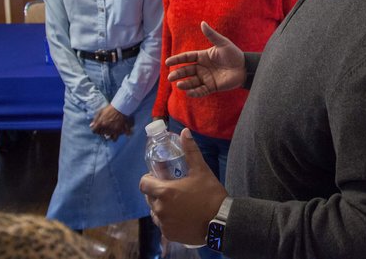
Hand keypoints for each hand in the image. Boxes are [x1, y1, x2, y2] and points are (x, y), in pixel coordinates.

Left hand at [90, 104, 131, 140]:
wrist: (120, 108)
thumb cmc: (110, 109)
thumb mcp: (101, 112)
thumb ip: (95, 119)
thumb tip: (91, 126)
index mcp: (100, 123)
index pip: (94, 131)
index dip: (95, 129)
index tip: (98, 128)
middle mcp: (105, 128)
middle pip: (100, 134)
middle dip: (101, 131)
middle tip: (104, 127)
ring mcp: (112, 130)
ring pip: (107, 137)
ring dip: (107, 134)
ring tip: (109, 131)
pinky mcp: (118, 131)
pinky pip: (114, 139)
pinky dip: (113, 137)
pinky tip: (114, 134)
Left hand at [140, 129, 227, 244]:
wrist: (221, 222)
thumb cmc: (210, 193)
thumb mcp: (201, 170)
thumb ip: (190, 150)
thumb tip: (184, 131)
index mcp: (164, 192)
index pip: (143, 184)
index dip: (149, 179)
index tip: (160, 177)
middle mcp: (160, 209)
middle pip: (149, 197)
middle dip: (157, 191)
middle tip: (172, 188)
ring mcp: (164, 224)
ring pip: (155, 212)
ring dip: (161, 206)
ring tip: (177, 203)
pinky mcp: (169, 234)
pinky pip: (163, 225)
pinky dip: (168, 220)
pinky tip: (180, 216)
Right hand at [165, 22, 245, 96]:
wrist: (245, 68)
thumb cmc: (234, 54)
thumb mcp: (222, 43)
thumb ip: (212, 35)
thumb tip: (202, 23)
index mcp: (202, 56)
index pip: (187, 58)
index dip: (177, 59)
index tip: (168, 62)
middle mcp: (202, 68)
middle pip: (186, 71)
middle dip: (178, 74)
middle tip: (170, 77)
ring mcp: (206, 78)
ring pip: (192, 82)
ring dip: (185, 84)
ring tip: (179, 85)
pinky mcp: (212, 87)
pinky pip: (201, 91)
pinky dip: (195, 92)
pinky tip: (189, 92)